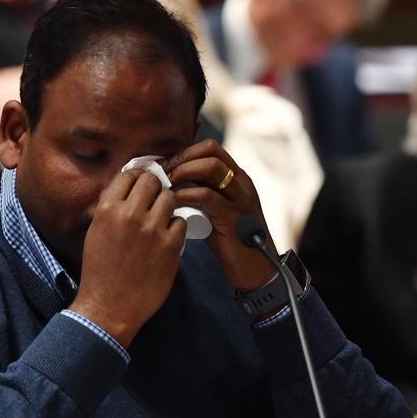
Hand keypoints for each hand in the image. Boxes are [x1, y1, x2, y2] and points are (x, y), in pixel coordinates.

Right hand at [69, 169, 185, 347]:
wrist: (109, 306)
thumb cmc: (99, 271)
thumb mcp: (96, 232)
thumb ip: (112, 208)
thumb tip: (127, 188)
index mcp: (108, 209)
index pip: (129, 174)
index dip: (139, 176)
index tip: (143, 183)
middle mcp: (130, 214)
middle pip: (153, 182)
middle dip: (156, 187)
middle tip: (156, 199)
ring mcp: (152, 230)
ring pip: (170, 198)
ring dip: (167, 206)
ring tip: (162, 219)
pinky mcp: (170, 246)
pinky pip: (181, 222)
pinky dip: (176, 227)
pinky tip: (168, 238)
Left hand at [163, 139, 277, 291]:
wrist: (256, 269)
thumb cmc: (231, 240)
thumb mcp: (216, 210)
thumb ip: (201, 194)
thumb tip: (169, 183)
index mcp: (237, 178)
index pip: (210, 148)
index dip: (184, 153)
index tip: (164, 165)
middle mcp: (241, 183)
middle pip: (210, 152)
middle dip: (181, 159)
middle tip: (161, 173)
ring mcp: (240, 199)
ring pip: (211, 167)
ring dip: (182, 172)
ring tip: (165, 185)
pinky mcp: (233, 217)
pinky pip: (206, 196)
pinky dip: (185, 194)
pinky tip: (172, 202)